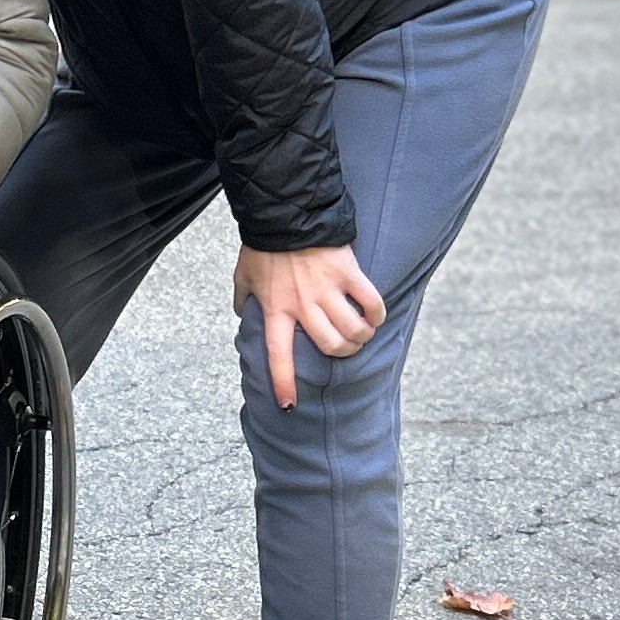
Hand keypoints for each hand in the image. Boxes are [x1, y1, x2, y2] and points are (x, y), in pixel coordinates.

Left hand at [233, 242, 385, 409]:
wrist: (286, 213)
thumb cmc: (263, 245)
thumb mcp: (243, 274)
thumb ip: (242, 297)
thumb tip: (242, 313)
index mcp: (276, 309)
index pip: (278, 355)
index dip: (284, 383)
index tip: (288, 406)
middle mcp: (303, 305)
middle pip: (331, 345)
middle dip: (342, 353)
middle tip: (344, 348)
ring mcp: (327, 289)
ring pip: (353, 330)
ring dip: (361, 338)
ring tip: (361, 334)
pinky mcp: (348, 272)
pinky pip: (370, 302)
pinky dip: (376, 315)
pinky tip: (374, 316)